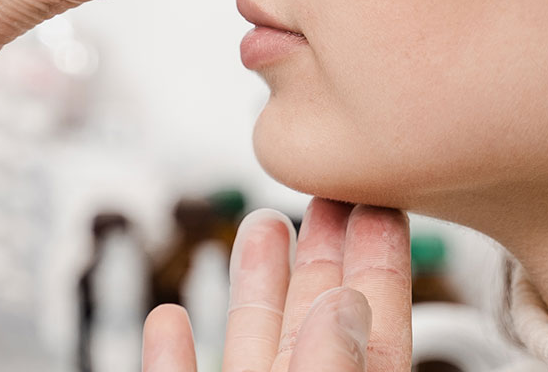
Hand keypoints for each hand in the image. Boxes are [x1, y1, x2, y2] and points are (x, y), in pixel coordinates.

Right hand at [142, 198, 412, 371]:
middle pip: (318, 326)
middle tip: (328, 192)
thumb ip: (333, 369)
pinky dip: (172, 359)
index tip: (380, 202)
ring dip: (255, 287)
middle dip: (323, 253)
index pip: (379, 331)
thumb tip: (348, 301)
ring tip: (262, 224)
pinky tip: (168, 318)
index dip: (380, 263)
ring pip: (254, 352)